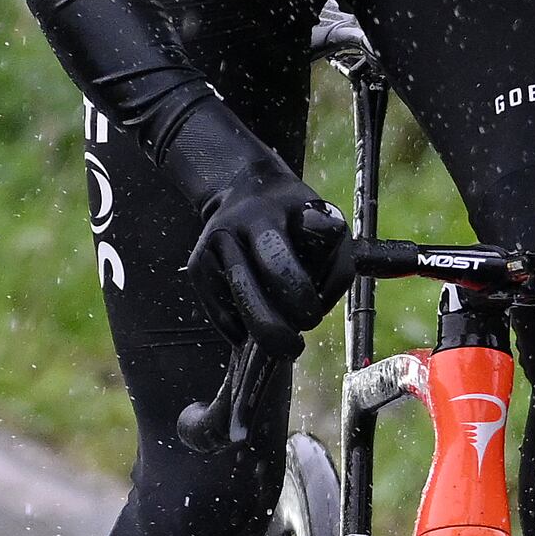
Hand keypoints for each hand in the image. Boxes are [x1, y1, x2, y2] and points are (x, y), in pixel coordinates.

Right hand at [163, 100, 349, 344]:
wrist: (247, 189)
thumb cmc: (296, 215)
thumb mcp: (325, 222)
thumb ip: (337, 260)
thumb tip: (330, 298)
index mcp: (267, 215)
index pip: (280, 262)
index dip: (301, 295)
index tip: (313, 315)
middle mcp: (233, 226)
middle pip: (250, 286)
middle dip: (274, 325)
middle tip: (293, 346)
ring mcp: (211, 245)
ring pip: (231, 300)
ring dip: (256, 330)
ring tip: (279, 346)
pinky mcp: (197, 264)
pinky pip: (215, 308)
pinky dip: (235, 328)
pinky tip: (251, 332)